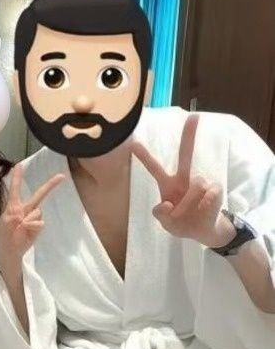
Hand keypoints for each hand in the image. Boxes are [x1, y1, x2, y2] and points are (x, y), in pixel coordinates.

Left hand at [0, 164, 64, 270]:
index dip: (18, 178)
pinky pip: (39, 222)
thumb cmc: (4, 239)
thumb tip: (31, 217)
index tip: (19, 164)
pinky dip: (33, 227)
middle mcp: (25, 210)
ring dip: (29, 220)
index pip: (15, 190)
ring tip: (20, 230)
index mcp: (13, 207)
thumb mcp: (4, 226)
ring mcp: (33, 219)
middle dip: (50, 186)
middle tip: (62, 176)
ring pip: (37, 212)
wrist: (9, 255)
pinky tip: (25, 233)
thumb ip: (16, 218)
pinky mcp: (38, 227)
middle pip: (38, 195)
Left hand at [131, 113, 232, 247]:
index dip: (144, 156)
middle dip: (189, 135)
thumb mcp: (166, 223)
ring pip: (196, 185)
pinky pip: (209, 194)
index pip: (154, 167)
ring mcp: (200, 182)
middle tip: (194, 116)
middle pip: (185, 154)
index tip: (133, 142)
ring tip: (189, 214)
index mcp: (167, 184)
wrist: (203, 231)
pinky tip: (204, 211)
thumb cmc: (181, 222)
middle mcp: (184, 179)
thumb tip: (167, 204)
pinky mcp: (215, 188)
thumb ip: (162, 215)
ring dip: (190, 204)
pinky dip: (204, 206)